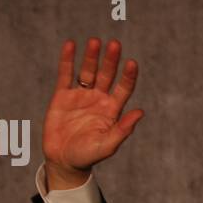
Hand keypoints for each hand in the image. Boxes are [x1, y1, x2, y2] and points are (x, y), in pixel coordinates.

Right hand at [42, 38, 144, 181]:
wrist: (63, 160)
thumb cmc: (88, 155)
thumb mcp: (107, 145)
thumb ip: (123, 130)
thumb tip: (141, 112)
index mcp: (112, 110)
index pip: (124, 88)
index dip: (128, 76)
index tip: (132, 63)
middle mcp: (98, 99)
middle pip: (107, 75)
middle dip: (111, 60)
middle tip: (115, 44)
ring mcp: (80, 95)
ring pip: (88, 71)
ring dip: (91, 57)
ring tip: (95, 42)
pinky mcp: (62, 96)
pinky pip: (65, 74)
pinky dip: (67, 60)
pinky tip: (70, 45)